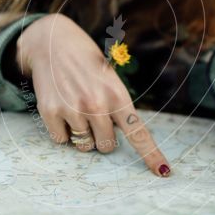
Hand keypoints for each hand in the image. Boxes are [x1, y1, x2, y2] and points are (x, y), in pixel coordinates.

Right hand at [16, 13, 170, 176]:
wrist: (54, 43)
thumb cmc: (87, 66)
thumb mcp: (110, 81)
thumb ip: (117, 109)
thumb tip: (113, 142)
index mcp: (117, 96)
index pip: (138, 133)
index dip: (151, 155)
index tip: (163, 171)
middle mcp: (97, 104)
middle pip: (107, 145)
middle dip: (102, 136)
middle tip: (93, 114)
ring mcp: (73, 109)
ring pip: (84, 146)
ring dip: (81, 134)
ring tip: (75, 108)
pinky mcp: (51, 112)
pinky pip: (62, 141)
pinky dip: (62, 130)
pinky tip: (60, 107)